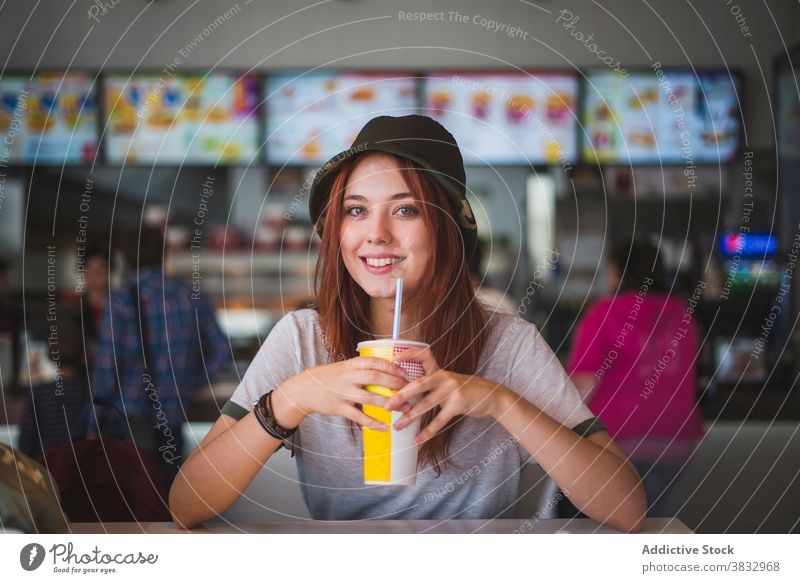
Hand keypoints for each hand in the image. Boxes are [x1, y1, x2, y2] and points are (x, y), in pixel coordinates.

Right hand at [272, 357, 408, 431]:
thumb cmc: (329, 378)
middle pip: (374, 378)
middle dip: (394, 383)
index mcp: (350, 365)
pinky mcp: (339, 408)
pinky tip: (385, 427)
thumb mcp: (344, 367)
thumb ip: (362, 369)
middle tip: (410, 388)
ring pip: (369, 398)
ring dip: (389, 403)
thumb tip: (388, 370)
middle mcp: (347, 377)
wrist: (304, 389)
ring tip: (404, 408)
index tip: (404, 371)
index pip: (373, 362)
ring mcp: (343, 393)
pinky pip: (359, 417)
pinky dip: (373, 423)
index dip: (390, 366)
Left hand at [383, 346, 509, 443]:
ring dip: (410, 417)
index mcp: (439, 371)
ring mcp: (452, 389)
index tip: (395, 357)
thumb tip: (405, 397)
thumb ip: (430, 386)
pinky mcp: (459, 403)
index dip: (410, 354)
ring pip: (427, 404)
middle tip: (386, 405)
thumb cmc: (465, 390)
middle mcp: (444, 377)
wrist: (492, 395)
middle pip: (419, 384)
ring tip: (398, 426)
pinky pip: (440, 419)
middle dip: (401, 395)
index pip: (424, 356)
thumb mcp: (448, 383)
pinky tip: (418, 439)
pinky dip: (428, 431)